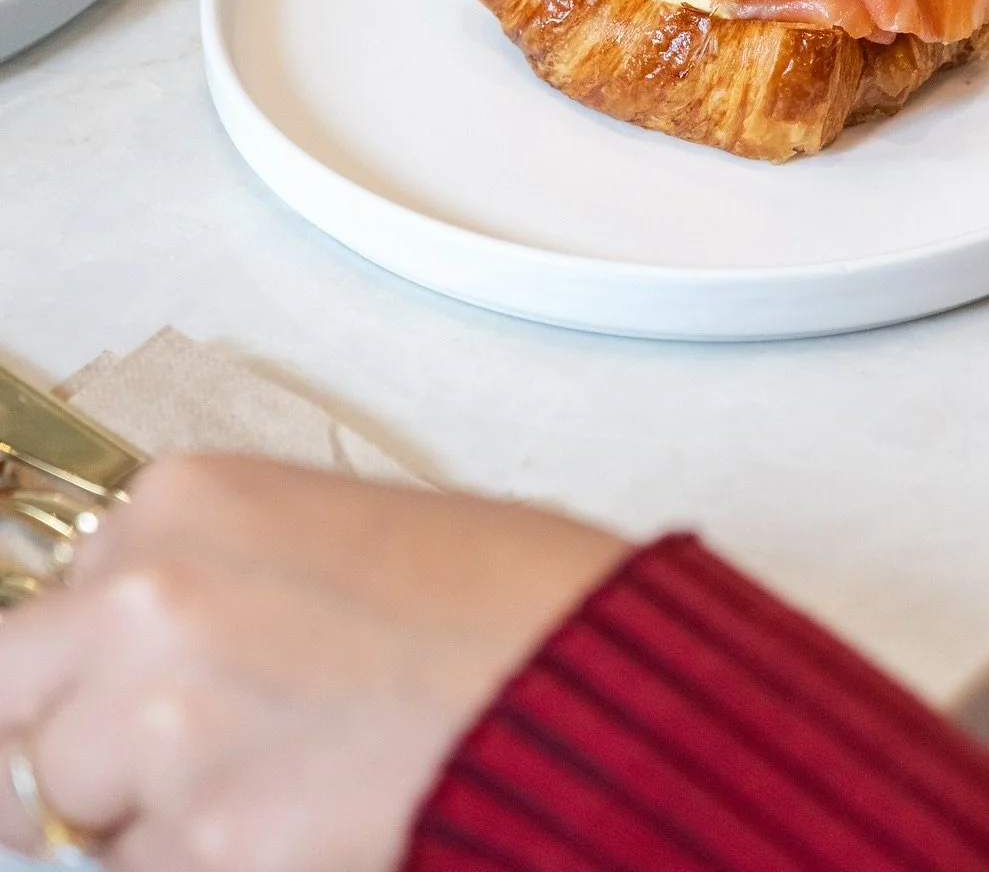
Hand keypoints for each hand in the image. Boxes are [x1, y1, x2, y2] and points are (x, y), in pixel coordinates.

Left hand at [0, 456, 628, 871]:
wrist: (588, 673)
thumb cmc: (502, 598)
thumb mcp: (327, 532)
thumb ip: (209, 578)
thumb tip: (134, 654)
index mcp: (184, 496)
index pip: (42, 611)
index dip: (87, 672)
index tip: (117, 696)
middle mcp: (150, 594)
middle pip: (22, 704)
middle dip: (83, 745)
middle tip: (176, 754)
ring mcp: (165, 717)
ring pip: (76, 807)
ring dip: (151, 813)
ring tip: (275, 775)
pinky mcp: (205, 834)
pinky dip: (208, 862)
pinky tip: (304, 814)